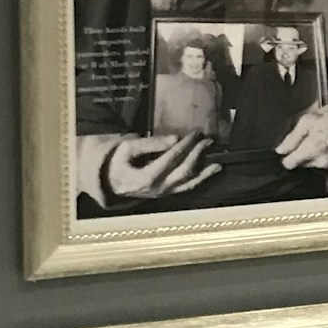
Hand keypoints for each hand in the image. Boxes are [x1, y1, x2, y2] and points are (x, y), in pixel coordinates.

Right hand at [104, 133, 219, 200]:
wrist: (110, 182)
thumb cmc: (118, 162)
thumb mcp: (128, 148)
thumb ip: (151, 143)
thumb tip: (175, 138)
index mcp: (146, 178)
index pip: (170, 159)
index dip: (185, 146)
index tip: (195, 133)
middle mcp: (158, 189)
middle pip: (183, 171)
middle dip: (197, 154)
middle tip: (208, 140)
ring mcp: (164, 193)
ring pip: (189, 183)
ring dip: (205, 171)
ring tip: (218, 161)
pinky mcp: (167, 193)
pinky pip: (187, 187)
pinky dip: (200, 179)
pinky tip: (211, 171)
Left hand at [276, 98, 327, 174]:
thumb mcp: (307, 120)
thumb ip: (292, 138)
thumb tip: (281, 150)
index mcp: (310, 150)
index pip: (289, 164)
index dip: (287, 156)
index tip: (290, 150)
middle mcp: (321, 161)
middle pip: (302, 164)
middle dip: (303, 154)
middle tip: (310, 138)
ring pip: (314, 165)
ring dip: (315, 156)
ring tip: (322, 140)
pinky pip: (326, 165)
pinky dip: (326, 158)